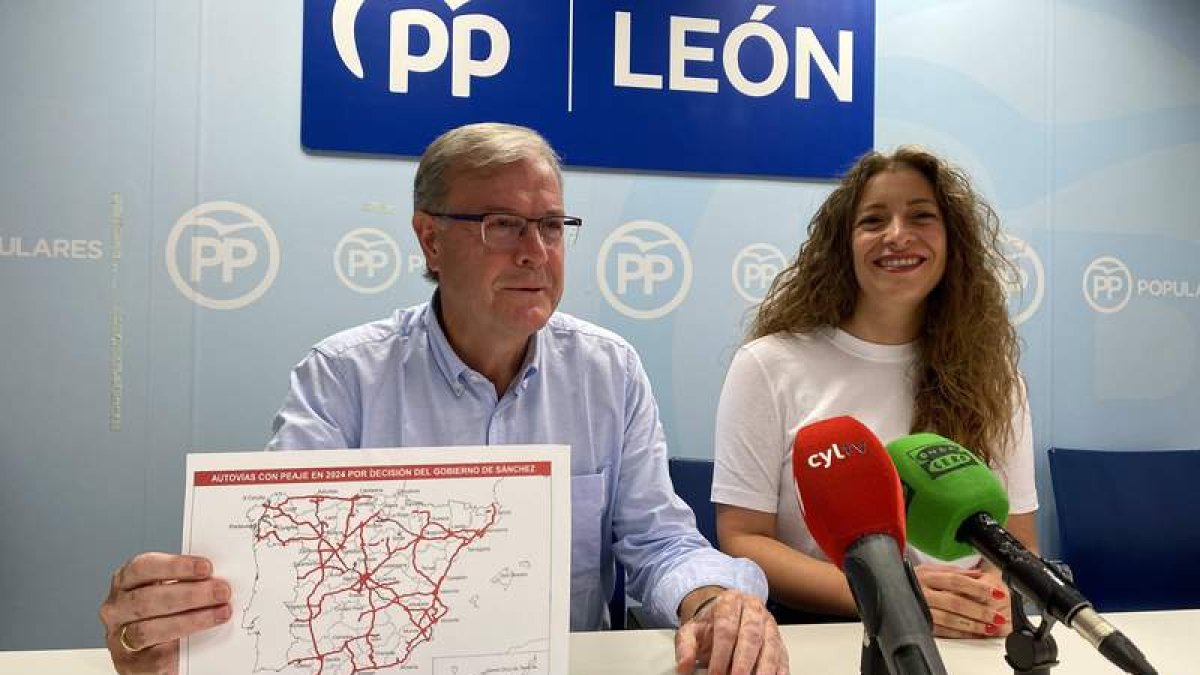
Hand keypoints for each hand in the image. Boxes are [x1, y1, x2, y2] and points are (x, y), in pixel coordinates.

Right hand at [98, 553, 231, 673]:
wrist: (151, 652)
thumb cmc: (161, 613)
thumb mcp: (168, 590)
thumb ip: (185, 582)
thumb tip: (217, 577)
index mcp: (124, 582)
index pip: (143, 567)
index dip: (175, 565)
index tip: (206, 567)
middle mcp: (116, 609)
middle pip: (148, 598)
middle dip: (190, 594)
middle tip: (222, 591)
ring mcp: (119, 638)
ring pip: (149, 629)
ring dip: (191, 620)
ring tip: (221, 613)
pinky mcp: (130, 664)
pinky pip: (156, 656)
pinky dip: (182, 647)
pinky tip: (203, 639)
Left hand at [674, 588, 787, 674]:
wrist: (726, 615)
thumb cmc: (710, 626)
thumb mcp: (691, 631)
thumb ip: (685, 647)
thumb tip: (683, 668)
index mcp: (729, 602)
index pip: (727, 628)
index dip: (721, 654)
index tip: (715, 674)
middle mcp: (753, 610)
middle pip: (751, 636)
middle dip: (743, 663)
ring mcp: (770, 625)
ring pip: (770, 647)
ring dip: (763, 670)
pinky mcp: (780, 643)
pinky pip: (783, 658)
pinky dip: (778, 673)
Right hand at [914, 563, 1009, 638]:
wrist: (886, 590)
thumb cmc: (911, 579)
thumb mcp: (931, 569)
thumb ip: (956, 572)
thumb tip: (979, 575)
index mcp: (927, 574)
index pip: (956, 580)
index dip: (978, 588)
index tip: (996, 593)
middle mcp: (922, 590)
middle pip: (954, 601)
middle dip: (979, 611)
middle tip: (997, 616)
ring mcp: (920, 608)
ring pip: (949, 618)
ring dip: (972, 625)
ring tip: (990, 628)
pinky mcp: (920, 623)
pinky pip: (942, 630)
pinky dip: (960, 634)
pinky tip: (974, 634)